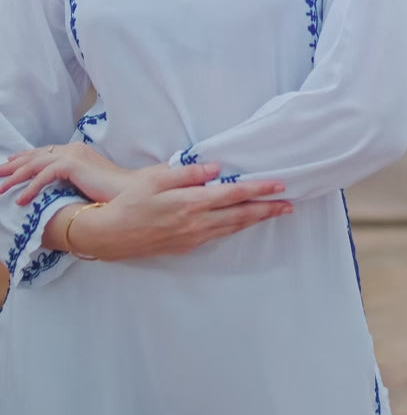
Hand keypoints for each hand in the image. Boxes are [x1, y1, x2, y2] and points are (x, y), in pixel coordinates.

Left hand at [0, 143, 135, 204]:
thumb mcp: (88, 184)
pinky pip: (43, 175)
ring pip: (35, 164)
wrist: (130, 192)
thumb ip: (73, 181)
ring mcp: (72, 154)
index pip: (45, 152)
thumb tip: (57, 190)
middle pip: (35, 155)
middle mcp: (73, 149)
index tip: (11, 163)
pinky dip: (30, 188)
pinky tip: (21, 200)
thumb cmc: (113, 193)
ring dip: (15, 177)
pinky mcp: (72, 164)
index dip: (26, 157)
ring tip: (1, 189)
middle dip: (14, 165)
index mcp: (77, 151)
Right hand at [65, 164, 292, 259]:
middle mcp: (196, 223)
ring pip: (232, 228)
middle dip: (266, 209)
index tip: (278, 186)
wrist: (109, 235)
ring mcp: (193, 237)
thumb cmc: (129, 201)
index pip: (233, 195)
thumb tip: (215, 168)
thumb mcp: (154, 178)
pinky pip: (218, 235)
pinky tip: (242, 222)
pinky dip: (236, 227)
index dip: (258, 190)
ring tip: (274, 213)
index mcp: (190, 203)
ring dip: (255, 220)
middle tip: (289, 204)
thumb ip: (187, 173)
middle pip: (240, 216)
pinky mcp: (187, 246)